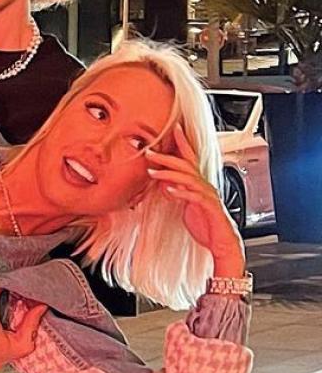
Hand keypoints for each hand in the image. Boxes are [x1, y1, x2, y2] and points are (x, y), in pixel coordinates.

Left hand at [145, 125, 245, 276]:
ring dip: (170, 174)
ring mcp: (207, 196)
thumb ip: (176, 193)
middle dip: (167, 157)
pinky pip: (194, 197)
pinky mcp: (208, 208)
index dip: (183, 143)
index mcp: (199, 184)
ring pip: (189, 179)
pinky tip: (169, 190)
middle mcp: (204, 186)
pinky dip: (181, 193)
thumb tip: (163, 184)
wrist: (222, 243)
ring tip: (153, 172)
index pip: (191, 159)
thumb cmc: (206, 225)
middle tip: (150, 152)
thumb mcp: (186, 206)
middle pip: (186, 165)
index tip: (174, 129)